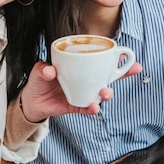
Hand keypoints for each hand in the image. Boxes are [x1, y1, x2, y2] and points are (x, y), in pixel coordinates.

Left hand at [19, 61, 141, 122]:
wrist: (31, 100)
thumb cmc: (39, 80)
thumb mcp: (39, 70)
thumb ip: (44, 69)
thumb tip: (50, 70)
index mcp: (80, 67)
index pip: (100, 61)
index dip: (117, 59)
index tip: (129, 56)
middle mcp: (85, 79)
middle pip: (108, 76)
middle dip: (123, 73)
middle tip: (132, 70)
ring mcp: (83, 93)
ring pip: (101, 93)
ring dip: (107, 93)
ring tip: (105, 93)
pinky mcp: (77, 106)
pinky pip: (88, 108)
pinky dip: (92, 108)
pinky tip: (93, 106)